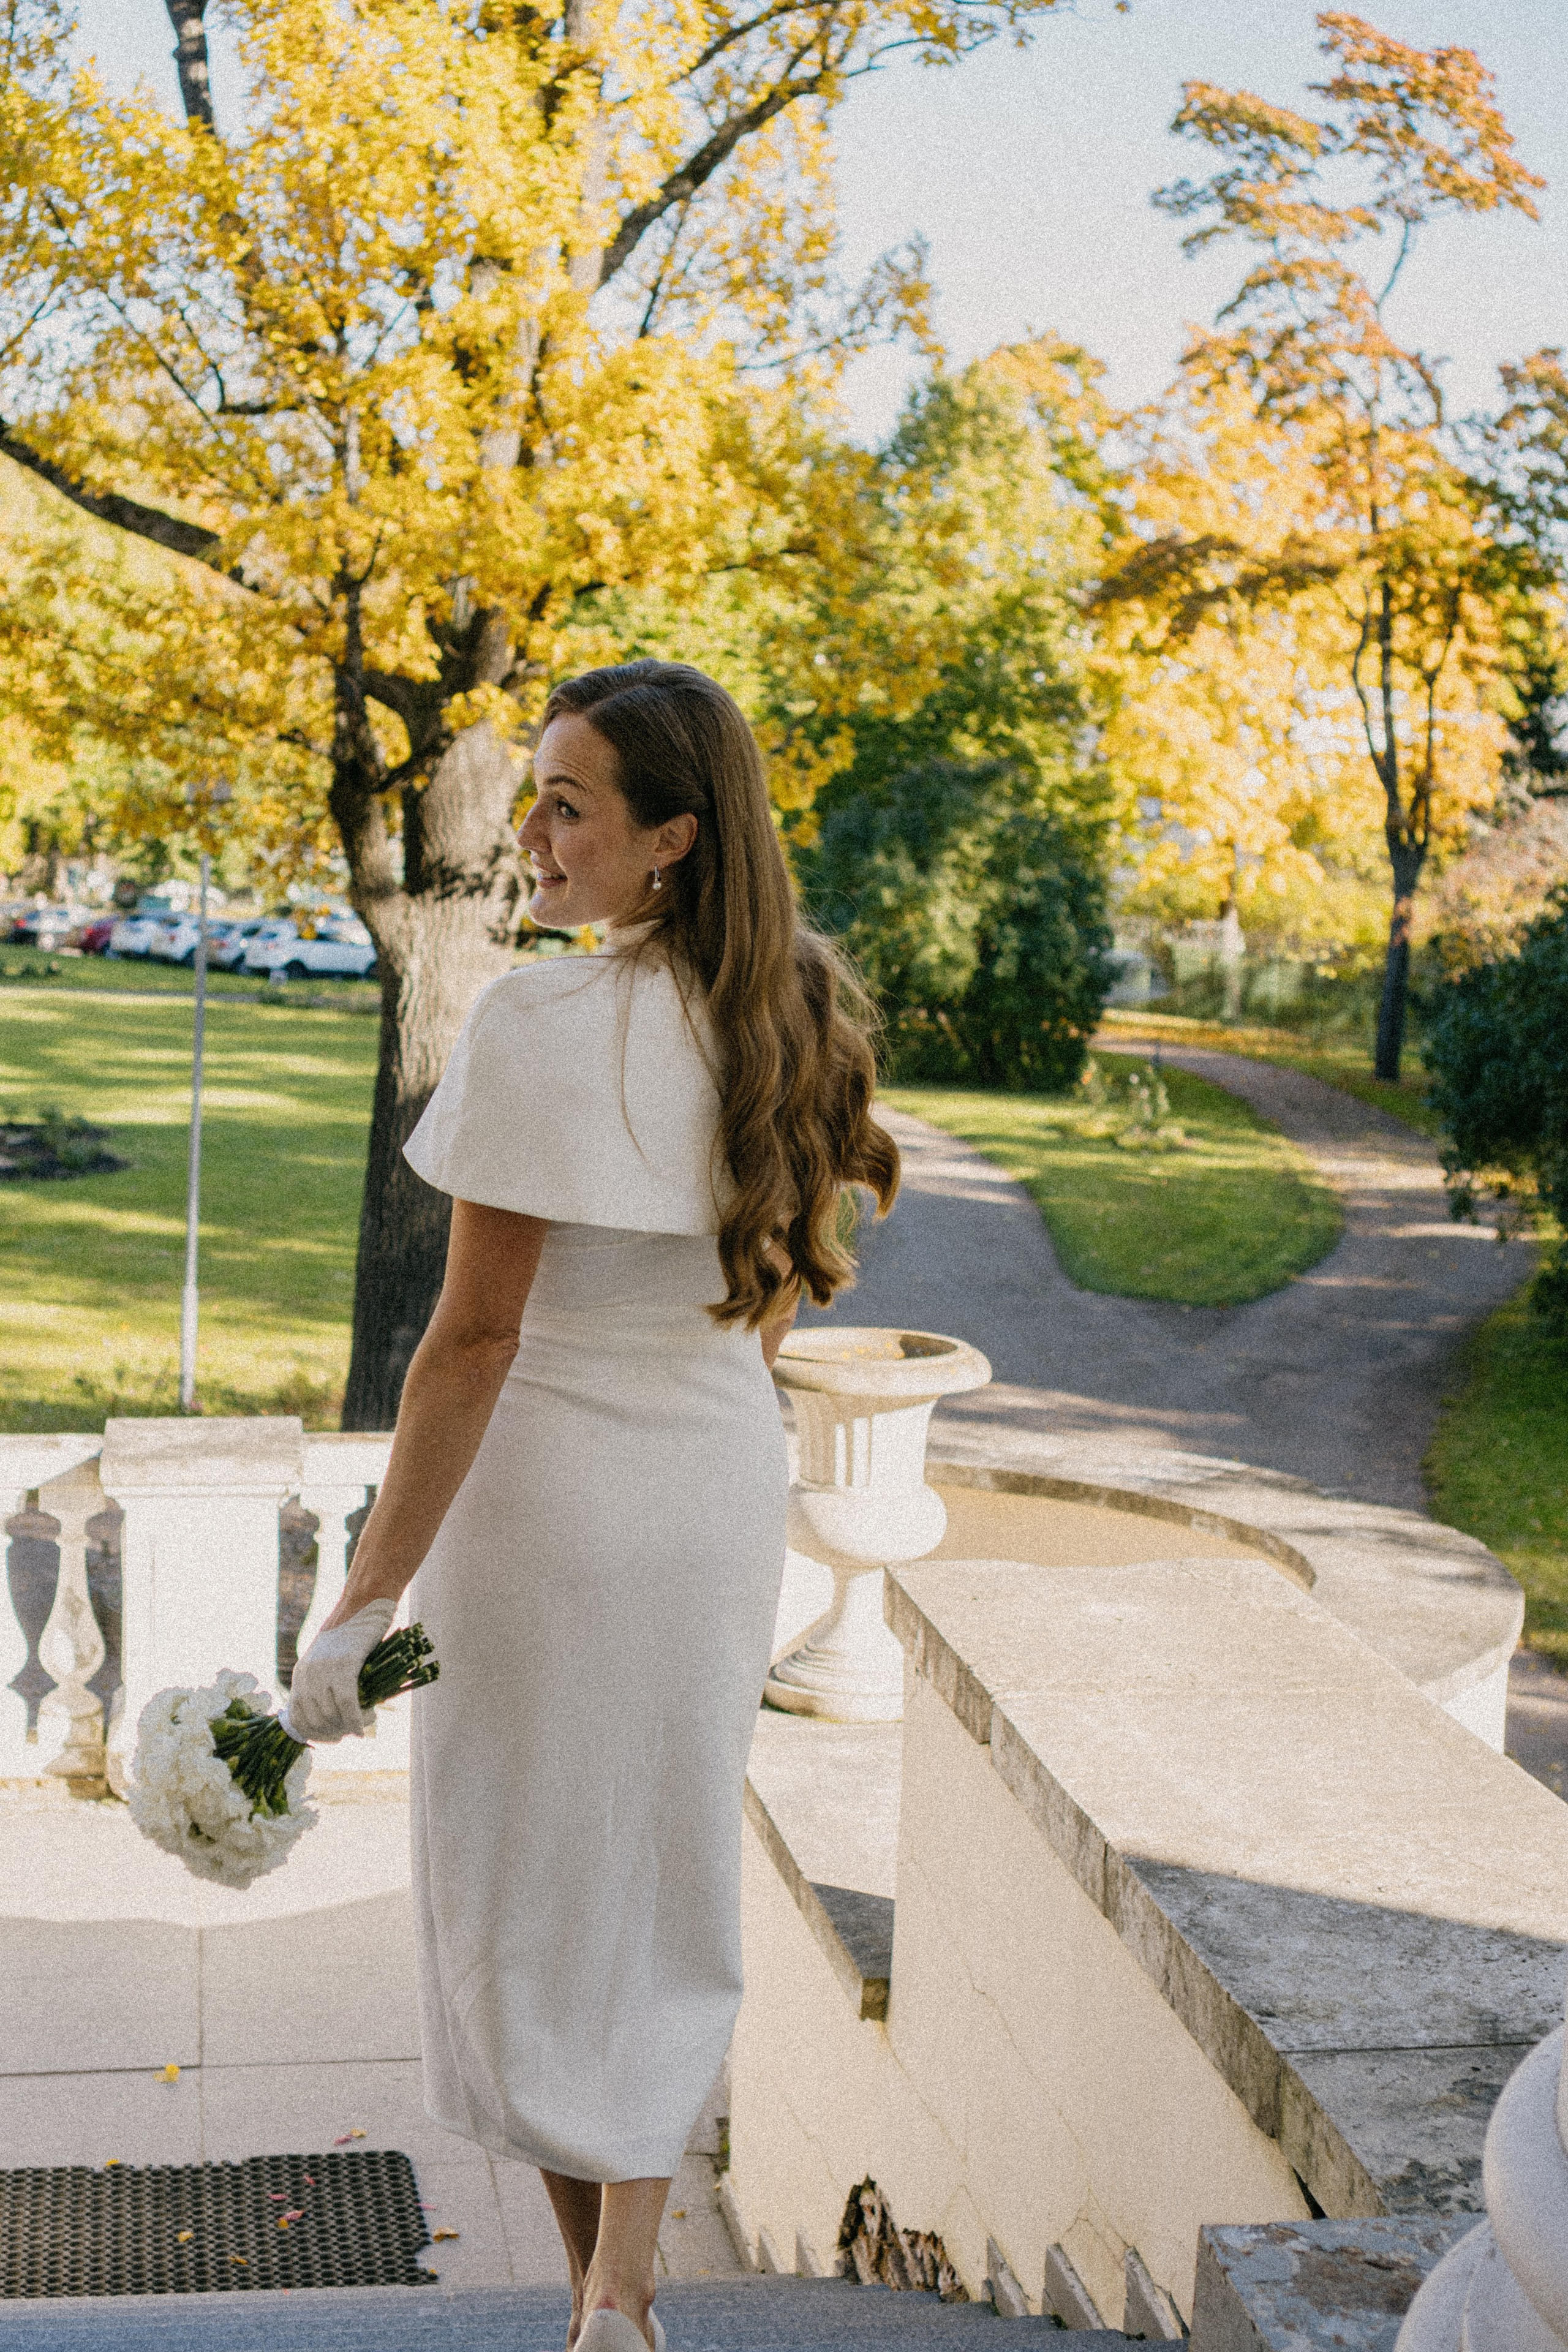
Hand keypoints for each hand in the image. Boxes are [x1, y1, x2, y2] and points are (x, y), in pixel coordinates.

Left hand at [281, 1600, 396, 1742]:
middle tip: (352, 1731)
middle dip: (334, 1733)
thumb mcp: (329, 1659)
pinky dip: (356, 1720)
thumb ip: (324, 1682)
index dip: (314, 1734)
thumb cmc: (352, 1632)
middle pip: (314, 1721)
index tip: (333, 1737)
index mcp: (300, 1674)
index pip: (296, 1718)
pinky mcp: (344, 1665)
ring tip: (365, 1721)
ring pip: (330, 1715)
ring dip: (348, 1727)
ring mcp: (324, 1670)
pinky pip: (347, 1704)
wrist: (362, 1603)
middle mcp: (307, 1674)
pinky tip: (366, 1723)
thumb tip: (332, 1716)